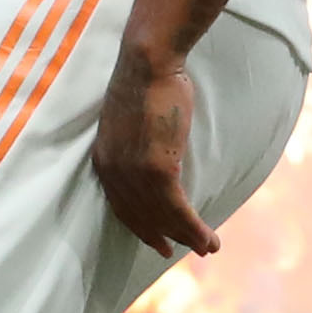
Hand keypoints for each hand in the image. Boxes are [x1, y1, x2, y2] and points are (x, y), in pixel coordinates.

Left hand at [94, 47, 216, 259]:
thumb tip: (153, 151)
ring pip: (163, 218)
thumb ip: (136, 144)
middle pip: (141, 217)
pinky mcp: (158, 169)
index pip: (120, 206)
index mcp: (103, 159)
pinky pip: (178, 210)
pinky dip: (195, 228)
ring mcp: (134, 173)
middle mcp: (114, 172)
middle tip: (181, 251)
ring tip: (208, 247)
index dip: (140, 227)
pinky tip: (208, 238)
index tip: (155, 241)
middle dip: (164, 237)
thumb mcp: (130, 119)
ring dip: (188, 237)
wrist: (149, 61)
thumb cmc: (146, 81)